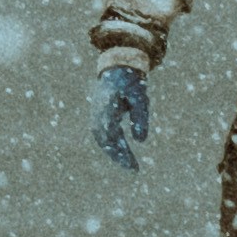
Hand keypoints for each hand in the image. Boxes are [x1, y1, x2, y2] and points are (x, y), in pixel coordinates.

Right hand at [86, 55, 150, 176]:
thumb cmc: (131, 82)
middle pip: (106, 140)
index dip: (121, 149)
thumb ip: (140, 117)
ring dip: (114, 153)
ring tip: (129, 165)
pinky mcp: (97, 116)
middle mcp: (98, 112)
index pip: (112, 132)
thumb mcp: (140, 97)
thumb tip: (140, 141)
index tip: (132, 162)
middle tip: (134, 169)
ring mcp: (95, 114)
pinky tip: (123, 154)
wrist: (116, 66)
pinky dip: (111, 146)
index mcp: (108, 106)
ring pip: (102, 140)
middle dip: (119, 156)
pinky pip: (102, 136)